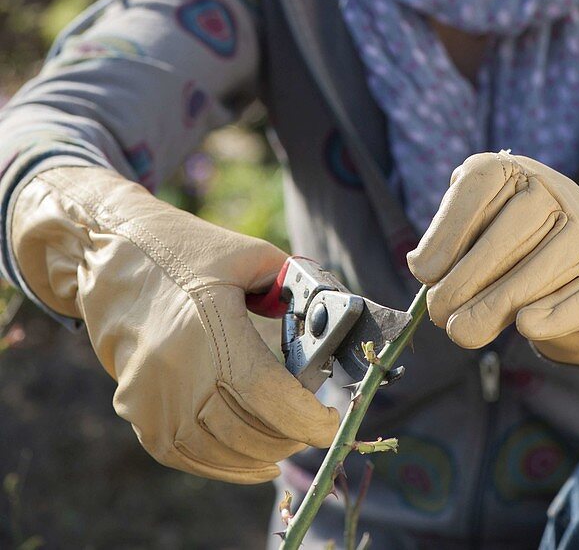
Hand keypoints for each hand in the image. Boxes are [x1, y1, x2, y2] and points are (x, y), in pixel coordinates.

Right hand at [11, 167, 339, 481]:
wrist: (112, 254)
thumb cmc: (187, 249)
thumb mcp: (248, 253)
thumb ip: (291, 284)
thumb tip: (328, 318)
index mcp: (210, 323)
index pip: (265, 392)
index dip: (304, 418)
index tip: (330, 423)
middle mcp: (177, 366)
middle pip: (245, 429)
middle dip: (289, 437)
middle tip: (312, 429)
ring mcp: (151, 394)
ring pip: (216, 450)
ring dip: (258, 456)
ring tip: (286, 445)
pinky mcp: (136, 408)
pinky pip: (183, 453)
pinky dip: (221, 464)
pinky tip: (250, 461)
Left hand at [407, 151, 578, 365]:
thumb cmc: (515, 238)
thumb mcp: (481, 225)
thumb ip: (452, 242)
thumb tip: (425, 269)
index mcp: (511, 170)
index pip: (477, 189)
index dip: (447, 232)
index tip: (423, 273)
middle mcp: (552, 189)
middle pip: (507, 234)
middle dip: (466, 279)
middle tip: (438, 314)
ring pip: (539, 269)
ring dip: (497, 304)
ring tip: (463, 331)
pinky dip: (554, 314)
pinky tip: (526, 328)